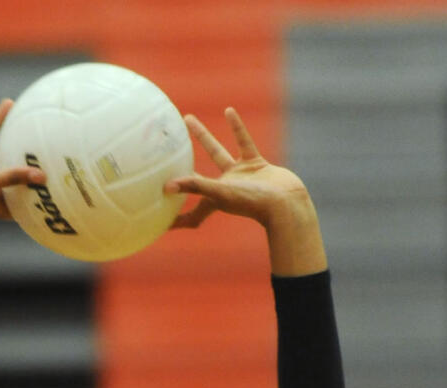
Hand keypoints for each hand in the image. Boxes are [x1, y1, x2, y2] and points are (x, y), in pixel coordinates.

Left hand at [165, 108, 325, 275]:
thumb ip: (195, 187)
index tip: (160, 216)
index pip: (191, 209)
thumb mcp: (220, 193)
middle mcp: (225, 187)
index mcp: (214, 198)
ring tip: (188, 119)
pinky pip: (243, 141)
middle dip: (179, 165)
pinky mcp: (256, 164)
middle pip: (196, 174)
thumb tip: (166, 187)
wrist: (286, 202)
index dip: (177, 217)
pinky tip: (228, 111)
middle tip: (163, 154)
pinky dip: (236, 127)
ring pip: (216, 151)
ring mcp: (241, 175)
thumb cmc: (253, 202)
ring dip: (202, 137)